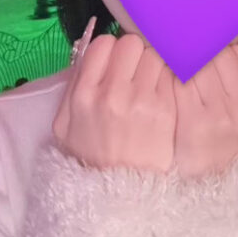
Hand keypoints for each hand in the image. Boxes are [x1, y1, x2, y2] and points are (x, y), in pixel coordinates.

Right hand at [53, 17, 176, 171]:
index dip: (113, 50)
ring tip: (152, 82)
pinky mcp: (166, 109)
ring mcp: (142, 100)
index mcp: (84, 93)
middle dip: (135, 53)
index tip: (117, 62)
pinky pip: (172, 74)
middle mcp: (112, 93)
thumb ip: (75, 85)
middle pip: (132, 44)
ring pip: (156, 55)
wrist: (119, 193)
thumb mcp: (65, 124)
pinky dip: (170, 78)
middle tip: (137, 70)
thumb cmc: (92, 156)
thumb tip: (92, 52)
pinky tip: (165, 91)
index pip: (104, 44)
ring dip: (156, 64)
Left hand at [173, 31, 237, 177]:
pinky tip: (167, 76)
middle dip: (200, 50)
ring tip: (174, 60)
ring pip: (200, 65)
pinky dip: (172, 75)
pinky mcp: (193, 121)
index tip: (205, 49)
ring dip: (184, 59)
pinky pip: (182, 82)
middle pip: (219, 56)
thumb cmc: (229, 148)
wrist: (212, 189)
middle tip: (185, 49)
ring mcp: (219, 115)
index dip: (219, 48)